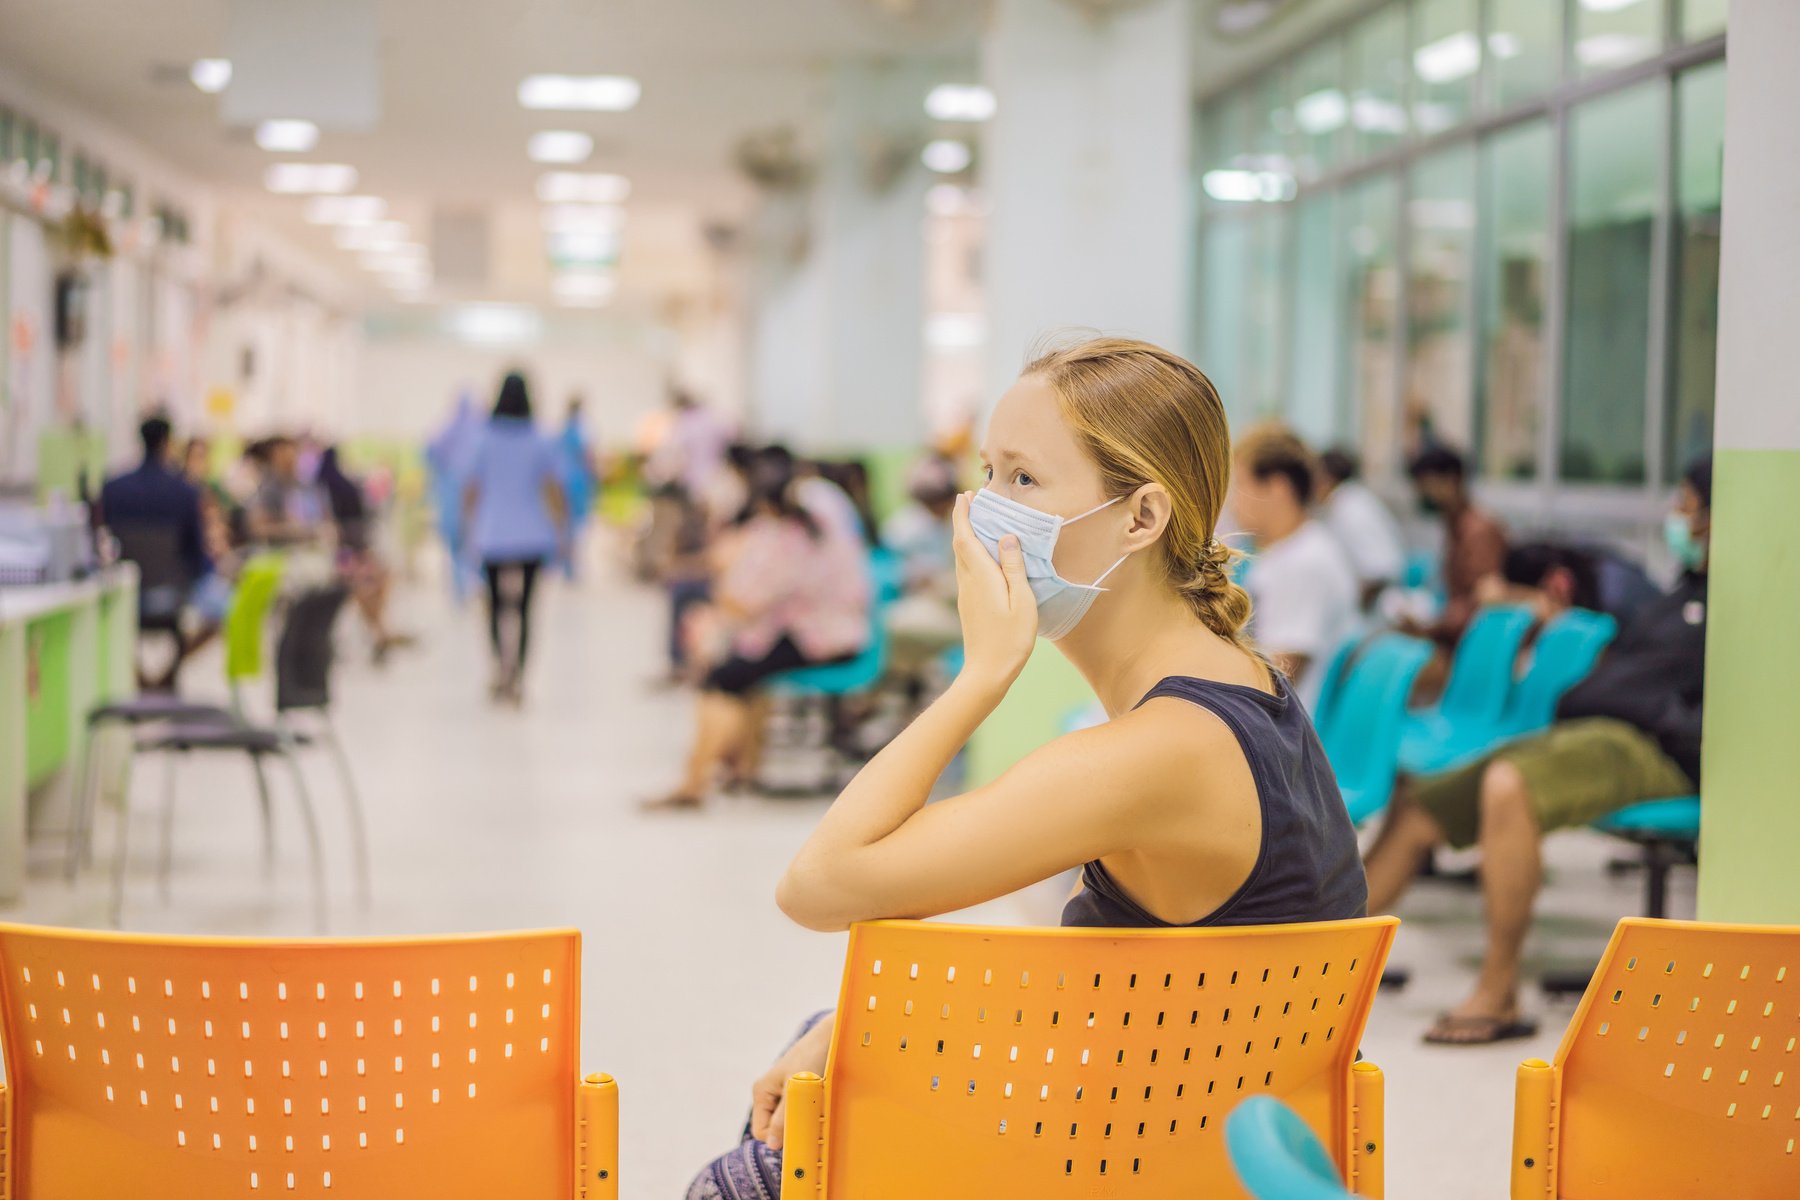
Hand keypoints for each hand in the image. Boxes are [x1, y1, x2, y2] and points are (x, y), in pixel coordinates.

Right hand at [750, 1013, 833, 1150]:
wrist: (832, 1036)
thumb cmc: (813, 1056)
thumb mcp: (796, 1090)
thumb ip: (783, 1119)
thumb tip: (772, 1145)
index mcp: (761, 1092)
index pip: (762, 1132)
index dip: (779, 1136)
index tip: (800, 1129)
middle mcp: (768, 1093)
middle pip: (775, 1128)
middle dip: (792, 1126)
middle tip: (811, 1113)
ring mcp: (782, 1092)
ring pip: (788, 1120)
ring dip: (802, 1118)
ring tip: (816, 1101)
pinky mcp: (796, 1091)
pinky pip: (798, 1111)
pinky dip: (809, 1111)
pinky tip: (819, 1098)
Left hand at [951, 492, 1037, 684]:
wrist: (987, 672)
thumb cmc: (1011, 639)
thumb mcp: (1022, 601)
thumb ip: (1014, 567)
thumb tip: (1006, 537)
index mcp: (981, 576)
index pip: (965, 537)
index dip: (963, 515)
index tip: (965, 496)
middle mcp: (968, 581)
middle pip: (960, 544)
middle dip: (963, 520)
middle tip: (971, 500)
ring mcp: (966, 594)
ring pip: (961, 557)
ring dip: (966, 536)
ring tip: (978, 522)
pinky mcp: (969, 604)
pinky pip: (966, 569)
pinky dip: (971, 553)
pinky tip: (983, 556)